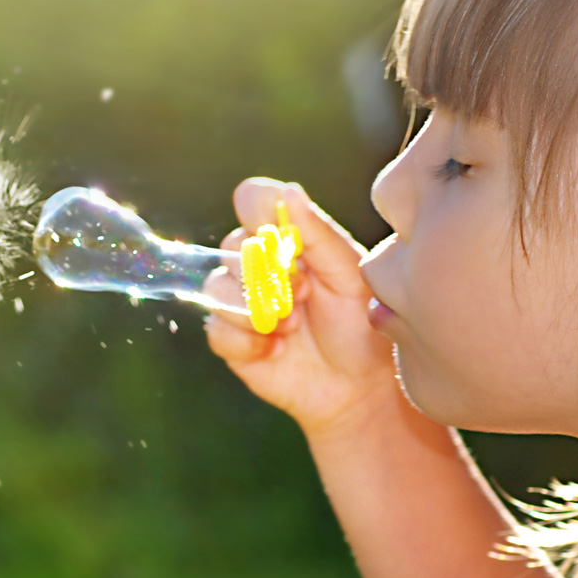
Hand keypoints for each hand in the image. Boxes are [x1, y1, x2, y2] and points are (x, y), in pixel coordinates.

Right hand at [205, 178, 403, 438]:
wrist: (358, 385)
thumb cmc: (359, 323)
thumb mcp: (350, 275)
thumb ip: (319, 235)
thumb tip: (288, 191)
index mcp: (286, 237)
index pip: (252, 200)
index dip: (258, 211)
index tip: (284, 239)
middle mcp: (257, 263)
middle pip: (232, 246)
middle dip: (269, 274)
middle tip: (305, 295)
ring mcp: (240, 301)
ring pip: (218, 288)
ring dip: (258, 309)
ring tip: (292, 326)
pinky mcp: (231, 340)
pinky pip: (217, 330)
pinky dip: (249, 341)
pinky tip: (277, 350)